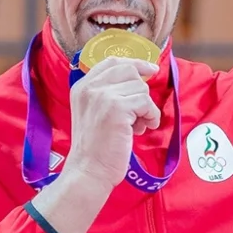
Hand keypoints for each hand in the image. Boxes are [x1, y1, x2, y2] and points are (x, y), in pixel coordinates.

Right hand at [66, 56, 161, 190]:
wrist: (89, 170)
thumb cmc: (96, 148)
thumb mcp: (96, 113)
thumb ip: (109, 95)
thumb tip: (140, 79)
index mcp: (82, 87)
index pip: (112, 62)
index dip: (134, 63)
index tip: (150, 69)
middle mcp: (90, 87)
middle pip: (129, 71)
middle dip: (141, 91)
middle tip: (140, 112)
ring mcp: (102, 97)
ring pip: (140, 88)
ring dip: (146, 108)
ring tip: (137, 126)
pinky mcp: (117, 109)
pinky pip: (146, 103)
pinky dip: (151, 117)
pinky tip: (142, 130)